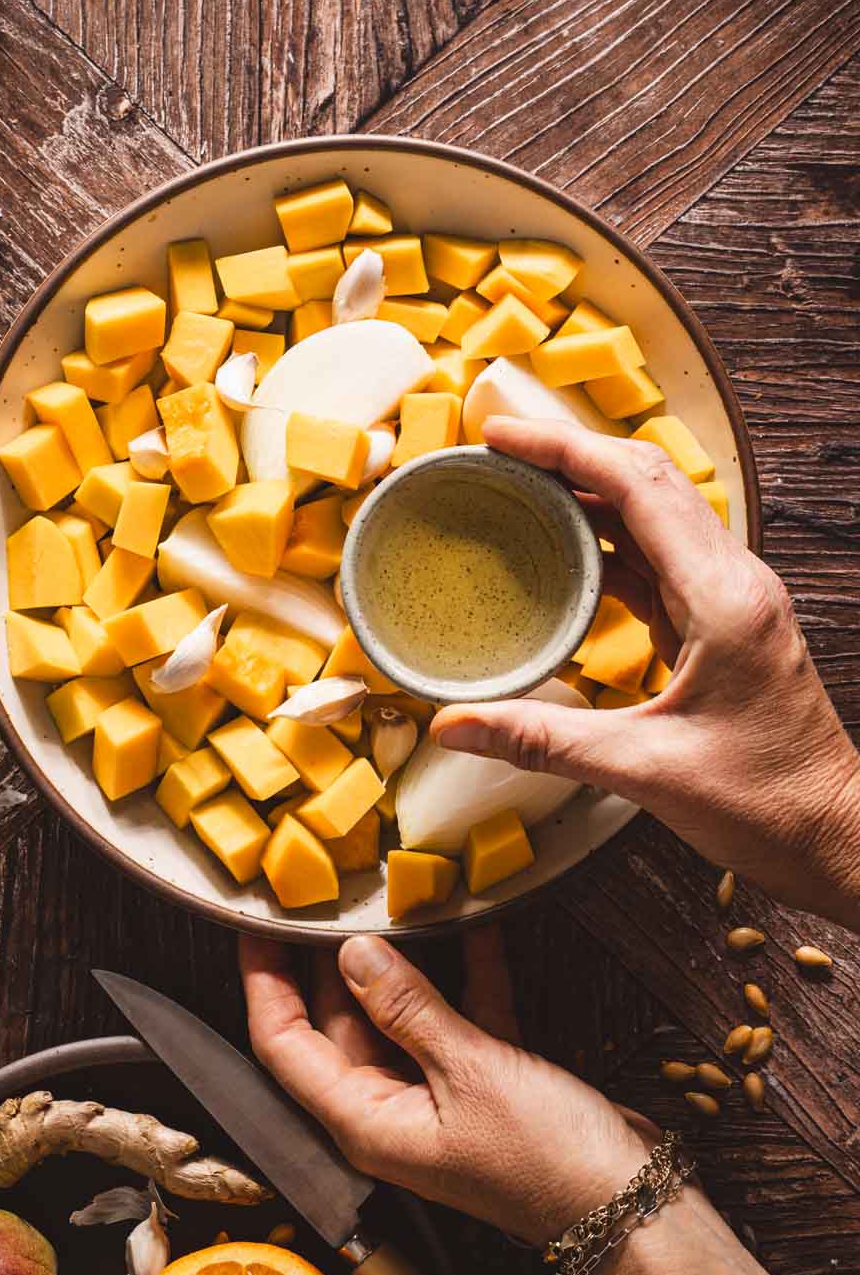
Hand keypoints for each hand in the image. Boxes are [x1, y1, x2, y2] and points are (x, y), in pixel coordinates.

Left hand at [240, 930, 765, 1274]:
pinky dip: (465, 971)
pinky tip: (473, 922)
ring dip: (401, 959)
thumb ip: (409, 1007)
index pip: (284, 1046)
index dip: (263, 982)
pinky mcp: (485, 1080)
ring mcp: (437, 1094)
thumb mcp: (470, 1071)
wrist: (634, 1204)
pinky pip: (459, 1014)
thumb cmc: (548, 1160)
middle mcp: (390, 1109)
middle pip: (336, 1022)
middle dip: (330, 957)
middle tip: (323, 890)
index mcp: (366, 1122)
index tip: (254, 923)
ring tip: (391, 893)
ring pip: (397, 1012)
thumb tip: (352, 952)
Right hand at [432, 416, 859, 930]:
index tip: (501, 436)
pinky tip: (562, 551)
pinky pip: (659, 558)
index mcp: (722, 597)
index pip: (637, 486)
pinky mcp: (723, 623)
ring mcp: (732, 599)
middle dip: (570, 455)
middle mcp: (734, 582)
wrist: (838, 838)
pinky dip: (606, 542)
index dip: (564, 449)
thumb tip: (453, 726)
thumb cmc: (767, 805)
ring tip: (519, 487)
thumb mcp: (643, 771)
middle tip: (498, 450)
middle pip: (646, 482)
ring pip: (654, 515)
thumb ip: (542, 742)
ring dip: (588, 492)